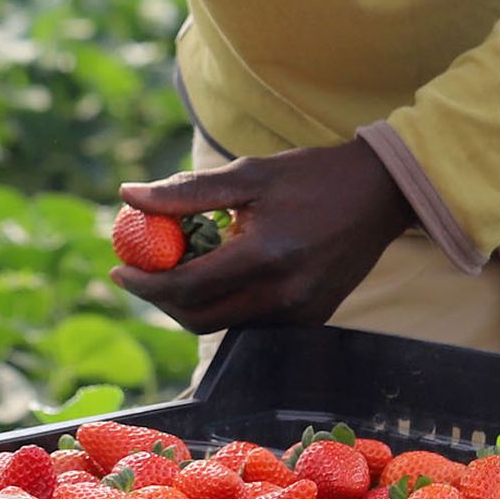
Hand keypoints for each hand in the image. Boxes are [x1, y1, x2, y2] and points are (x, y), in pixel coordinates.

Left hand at [111, 140, 412, 332]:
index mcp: (265, 255)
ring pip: (225, 324)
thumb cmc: (310, 176)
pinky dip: (227, 303)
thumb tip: (128, 196)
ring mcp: (301, 313)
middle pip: (199, 318)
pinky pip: (253, 321)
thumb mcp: (248, 174)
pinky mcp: (312, 319)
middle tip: (141, 274)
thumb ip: (187, 192)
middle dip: (162, 300)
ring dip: (193, 303)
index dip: (145, 284)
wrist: (380, 194)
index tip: (119, 270)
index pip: (186, 287)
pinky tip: (219, 274)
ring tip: (178, 269)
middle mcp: (284, 294)